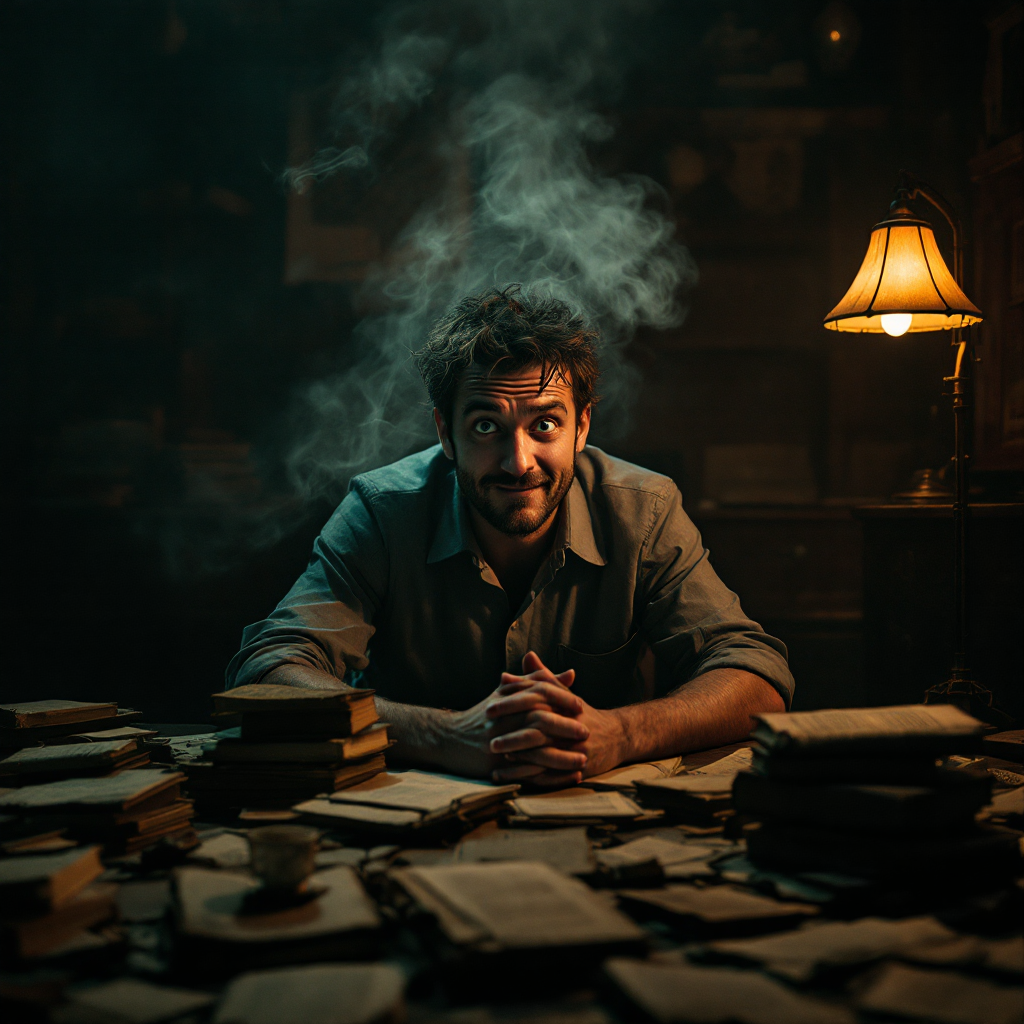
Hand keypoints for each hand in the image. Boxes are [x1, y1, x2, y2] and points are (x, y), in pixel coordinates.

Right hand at [435, 654, 582, 779]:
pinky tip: (568, 778)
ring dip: (561, 756)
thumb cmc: (484, 714)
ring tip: (583, 760)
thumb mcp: (508, 692)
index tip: (580, 705)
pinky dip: (550, 776)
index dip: (560, 699)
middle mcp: (504, 718)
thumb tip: (572, 674)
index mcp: (508, 697)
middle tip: (586, 732)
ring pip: (535, 748)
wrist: (449, 737)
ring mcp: (500, 742)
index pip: (539, 694)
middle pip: (539, 719)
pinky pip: (528, 772)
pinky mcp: (496, 764)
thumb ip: (540, 682)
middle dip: (564, 726)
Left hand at [486, 651, 626, 786]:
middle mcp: (571, 728)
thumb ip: (544, 676)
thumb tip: (527, 656)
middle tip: (489, 741)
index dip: (511, 705)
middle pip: (538, 731)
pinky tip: (511, 778)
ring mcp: (575, 750)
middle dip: (512, 737)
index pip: (535, 702)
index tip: (489, 708)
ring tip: (495, 763)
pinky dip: (529, 778)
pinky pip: (550, 777)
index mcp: (565, 706)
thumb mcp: (565, 693)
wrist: (617, 736)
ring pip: (543, 757)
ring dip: (518, 761)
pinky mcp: (578, 769)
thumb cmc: (583, 713)